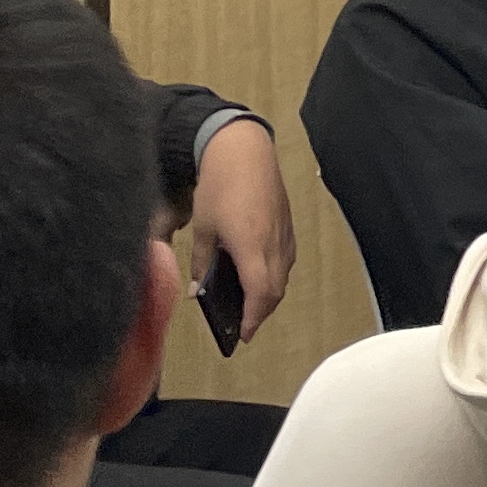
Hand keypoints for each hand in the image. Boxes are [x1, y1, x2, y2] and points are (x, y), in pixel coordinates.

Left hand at [189, 118, 296, 344]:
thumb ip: (202, 262)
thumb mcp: (203, 227)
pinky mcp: (287, 225)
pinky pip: (286, 260)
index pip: (260, 295)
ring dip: (269, 295)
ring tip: (250, 303)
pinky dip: (275, 275)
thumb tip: (198, 290)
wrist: (244, 150)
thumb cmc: (219, 185)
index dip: (252, 319)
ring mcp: (284, 234)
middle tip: (244, 325)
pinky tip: (258, 273)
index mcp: (251, 247)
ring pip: (283, 276)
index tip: (242, 335)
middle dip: (261, 313)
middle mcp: (274, 244)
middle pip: (275, 291)